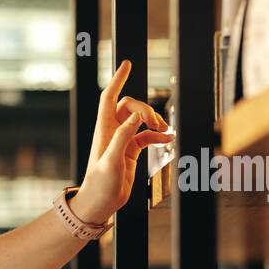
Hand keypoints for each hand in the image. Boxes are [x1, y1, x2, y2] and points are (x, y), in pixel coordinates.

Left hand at [75, 60, 172, 223]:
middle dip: (146, 109)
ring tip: (166, 131)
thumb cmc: (99, 185)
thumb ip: (123, 137)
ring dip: (154, 121)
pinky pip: (147, 136)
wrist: (100, 204)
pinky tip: (169, 140)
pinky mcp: (131, 151)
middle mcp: (112, 132)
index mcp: (104, 130)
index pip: (109, 97)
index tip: (127, 64)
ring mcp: (122, 141)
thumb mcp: (111, 161)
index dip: (118, 80)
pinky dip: (158, 136)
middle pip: (130, 106)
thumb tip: (137, 116)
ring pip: (140, 120)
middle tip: (156, 123)